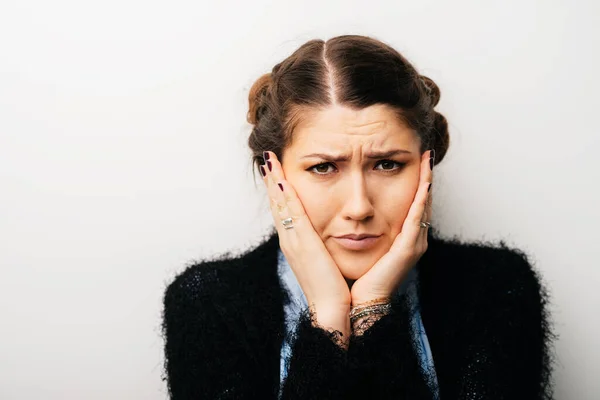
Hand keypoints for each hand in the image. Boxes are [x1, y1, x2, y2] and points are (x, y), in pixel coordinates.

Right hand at [260, 151, 350, 341]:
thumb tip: (327, 235)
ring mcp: (292, 241)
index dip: (278, 189)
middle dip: (271, 179)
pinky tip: (281, 178)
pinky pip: (291, 213)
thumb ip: (322, 246)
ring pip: (279, 204)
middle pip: (276, 203)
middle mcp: (290, 240)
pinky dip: (284, 194)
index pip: (284, 210)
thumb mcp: (324, 262)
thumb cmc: (333, 288)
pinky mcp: (301, 243)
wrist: (332, 309)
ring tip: (269, 159)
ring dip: (274, 180)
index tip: (275, 170)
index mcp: (295, 244)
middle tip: (267, 157)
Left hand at [350, 150, 433, 305]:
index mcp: (398, 239)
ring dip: (427, 182)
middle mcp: (410, 240)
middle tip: (426, 153)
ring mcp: (412, 245)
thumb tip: (343, 209)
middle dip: (424, 177)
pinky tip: (424, 183)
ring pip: (422, 206)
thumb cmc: (351, 276)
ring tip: (428, 160)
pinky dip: (422, 199)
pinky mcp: (408, 250)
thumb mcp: (354, 245)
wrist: (355, 304)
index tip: (413, 160)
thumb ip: (355, 228)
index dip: (413, 182)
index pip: (410, 204)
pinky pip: (416, 219)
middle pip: (421, 202)